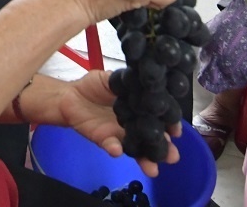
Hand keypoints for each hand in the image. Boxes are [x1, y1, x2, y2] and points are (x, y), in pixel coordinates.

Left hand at [61, 70, 181, 177]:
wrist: (69, 95)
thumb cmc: (93, 86)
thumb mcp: (112, 78)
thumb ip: (127, 81)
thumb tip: (143, 79)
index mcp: (138, 107)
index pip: (157, 117)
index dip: (168, 124)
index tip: (177, 131)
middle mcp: (132, 124)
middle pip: (150, 138)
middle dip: (162, 149)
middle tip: (173, 157)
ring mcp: (118, 133)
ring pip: (135, 148)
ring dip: (144, 158)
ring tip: (153, 168)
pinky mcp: (102, 138)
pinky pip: (110, 145)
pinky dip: (114, 148)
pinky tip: (118, 151)